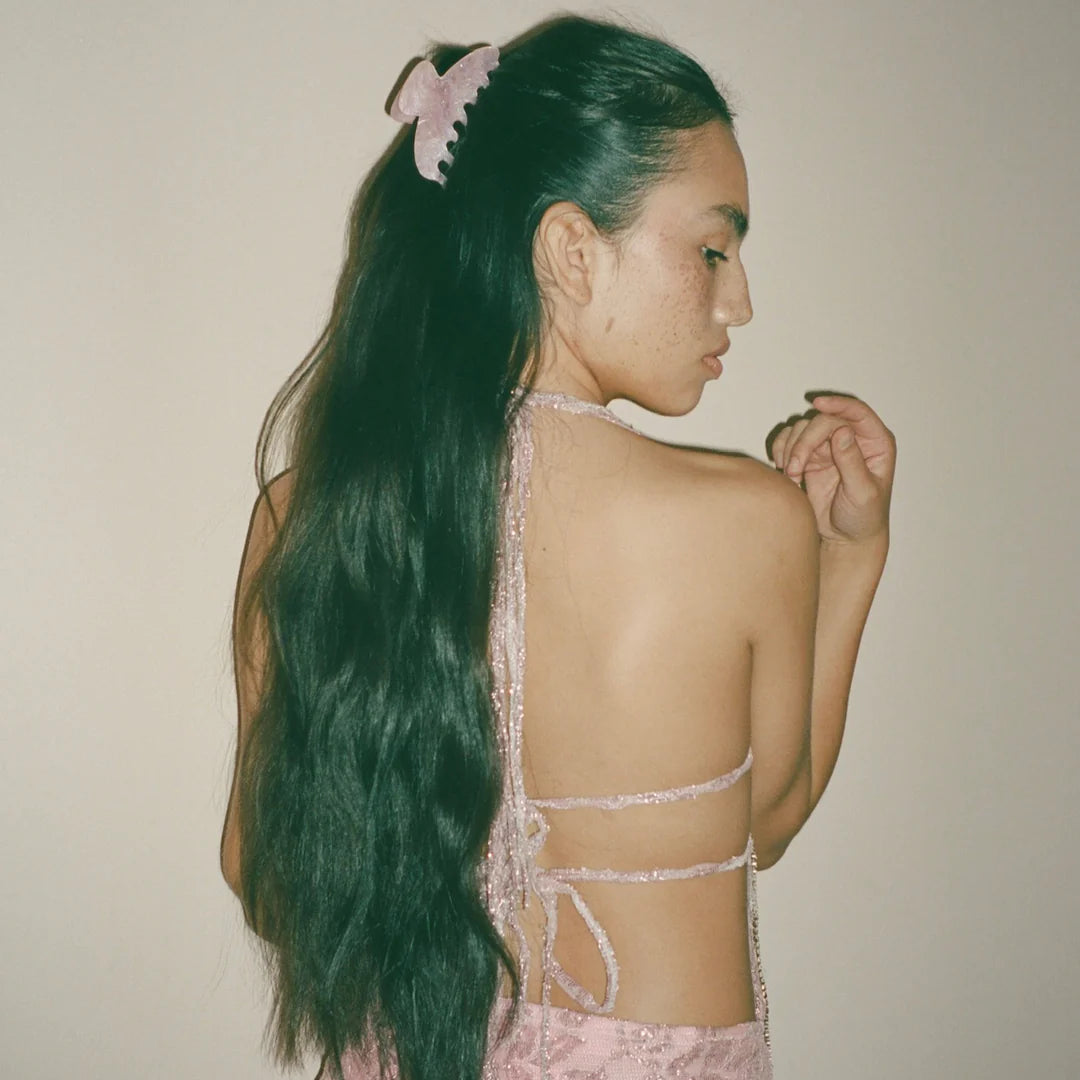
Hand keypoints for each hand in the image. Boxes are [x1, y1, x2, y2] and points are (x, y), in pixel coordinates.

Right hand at [769, 393, 894, 546]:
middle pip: (822, 420)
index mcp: (875, 443)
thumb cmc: (863, 518)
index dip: (838, 404)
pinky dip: (782, 451)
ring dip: (791, 449)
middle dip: (804, 442)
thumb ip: (853, 462)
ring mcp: (829, 446)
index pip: (857, 412)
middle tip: (794, 469)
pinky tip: (786, 471)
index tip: (818, 404)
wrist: (845, 538)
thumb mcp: (863, 493)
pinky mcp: (810, 456)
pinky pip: (790, 440)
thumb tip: (842, 433)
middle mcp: (852, 439)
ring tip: (792, 475)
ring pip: (802, 428)